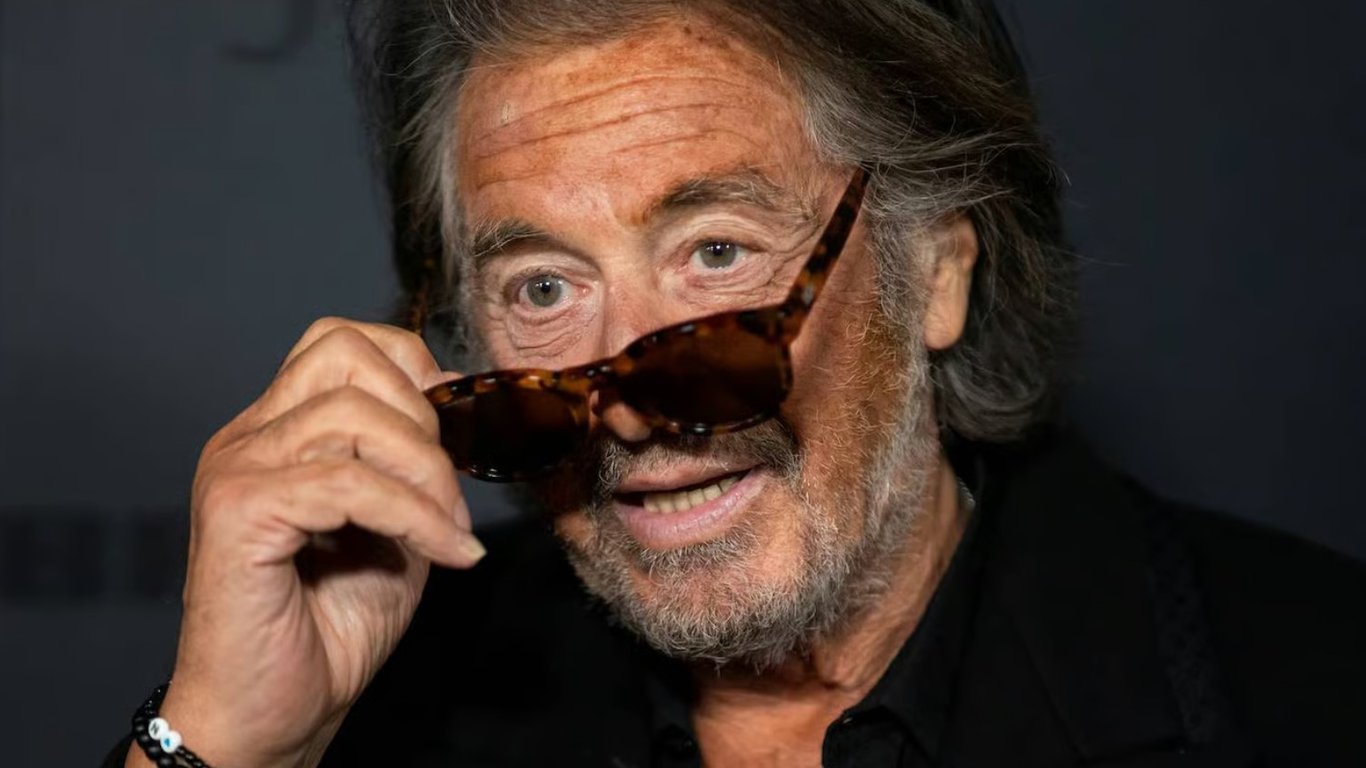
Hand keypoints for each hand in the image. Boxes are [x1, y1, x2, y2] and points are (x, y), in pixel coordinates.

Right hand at [131, 318, 483, 767]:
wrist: (274, 716)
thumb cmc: (329, 629)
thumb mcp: (394, 528)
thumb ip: (411, 467)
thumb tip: (460, 410)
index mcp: (277, 433)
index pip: (339, 341)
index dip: (412, 367)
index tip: (455, 430)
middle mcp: (247, 437)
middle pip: (345, 354)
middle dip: (423, 418)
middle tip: (449, 492)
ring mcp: (235, 469)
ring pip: (353, 416)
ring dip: (427, 473)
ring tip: (450, 530)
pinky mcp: (238, 511)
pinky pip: (348, 483)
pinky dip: (415, 516)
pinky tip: (447, 554)